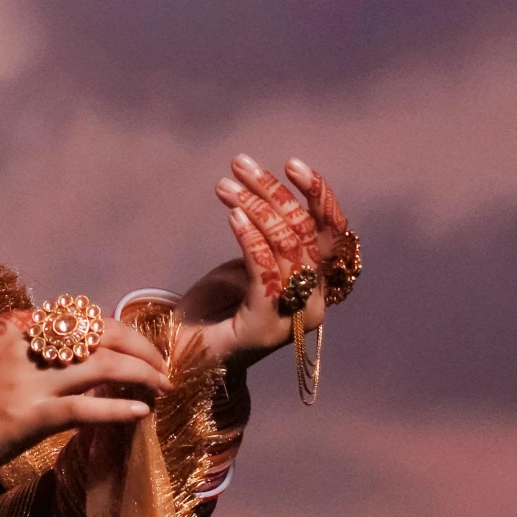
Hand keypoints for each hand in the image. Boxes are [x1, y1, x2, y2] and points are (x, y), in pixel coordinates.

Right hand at [0, 310, 169, 505]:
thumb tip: (68, 363)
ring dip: (141, 376)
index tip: (143, 349)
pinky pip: (85, 409)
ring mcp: (25, 380)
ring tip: (163, 389)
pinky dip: (119, 408)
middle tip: (164, 369)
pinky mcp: (24, 417)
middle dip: (141, 348)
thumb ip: (24, 356)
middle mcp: (23, 343)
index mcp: (15, 325)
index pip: (84, 317)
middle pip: (101, 333)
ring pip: (102, 366)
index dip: (121, 331)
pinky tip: (141, 414)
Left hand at [179, 155, 353, 371]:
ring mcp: (292, 317)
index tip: (292, 164)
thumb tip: (276, 191)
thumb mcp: (251, 261)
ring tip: (225, 186)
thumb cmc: (218, 303)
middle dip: (272, 191)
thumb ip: (273, 237)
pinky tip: (232, 215)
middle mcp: (313, 302)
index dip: (318, 195)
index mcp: (318, 284)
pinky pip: (265, 272)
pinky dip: (250, 238)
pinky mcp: (264, 327)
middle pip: (304, 233)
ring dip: (254, 207)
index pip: (332, 232)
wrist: (185, 353)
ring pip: (285, 248)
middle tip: (239, 165)